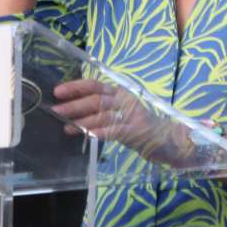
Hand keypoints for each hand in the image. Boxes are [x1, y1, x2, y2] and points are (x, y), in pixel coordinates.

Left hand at [51, 79, 194, 163]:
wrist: (170, 141)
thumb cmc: (140, 127)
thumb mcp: (119, 114)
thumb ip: (99, 110)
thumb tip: (71, 110)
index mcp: (120, 92)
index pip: (95, 85)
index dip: (75, 87)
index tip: (58, 91)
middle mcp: (125, 100)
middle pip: (97, 99)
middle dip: (75, 104)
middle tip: (56, 110)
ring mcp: (132, 115)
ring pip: (104, 114)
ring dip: (83, 121)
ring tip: (67, 127)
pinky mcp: (137, 132)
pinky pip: (115, 130)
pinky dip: (100, 132)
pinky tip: (88, 135)